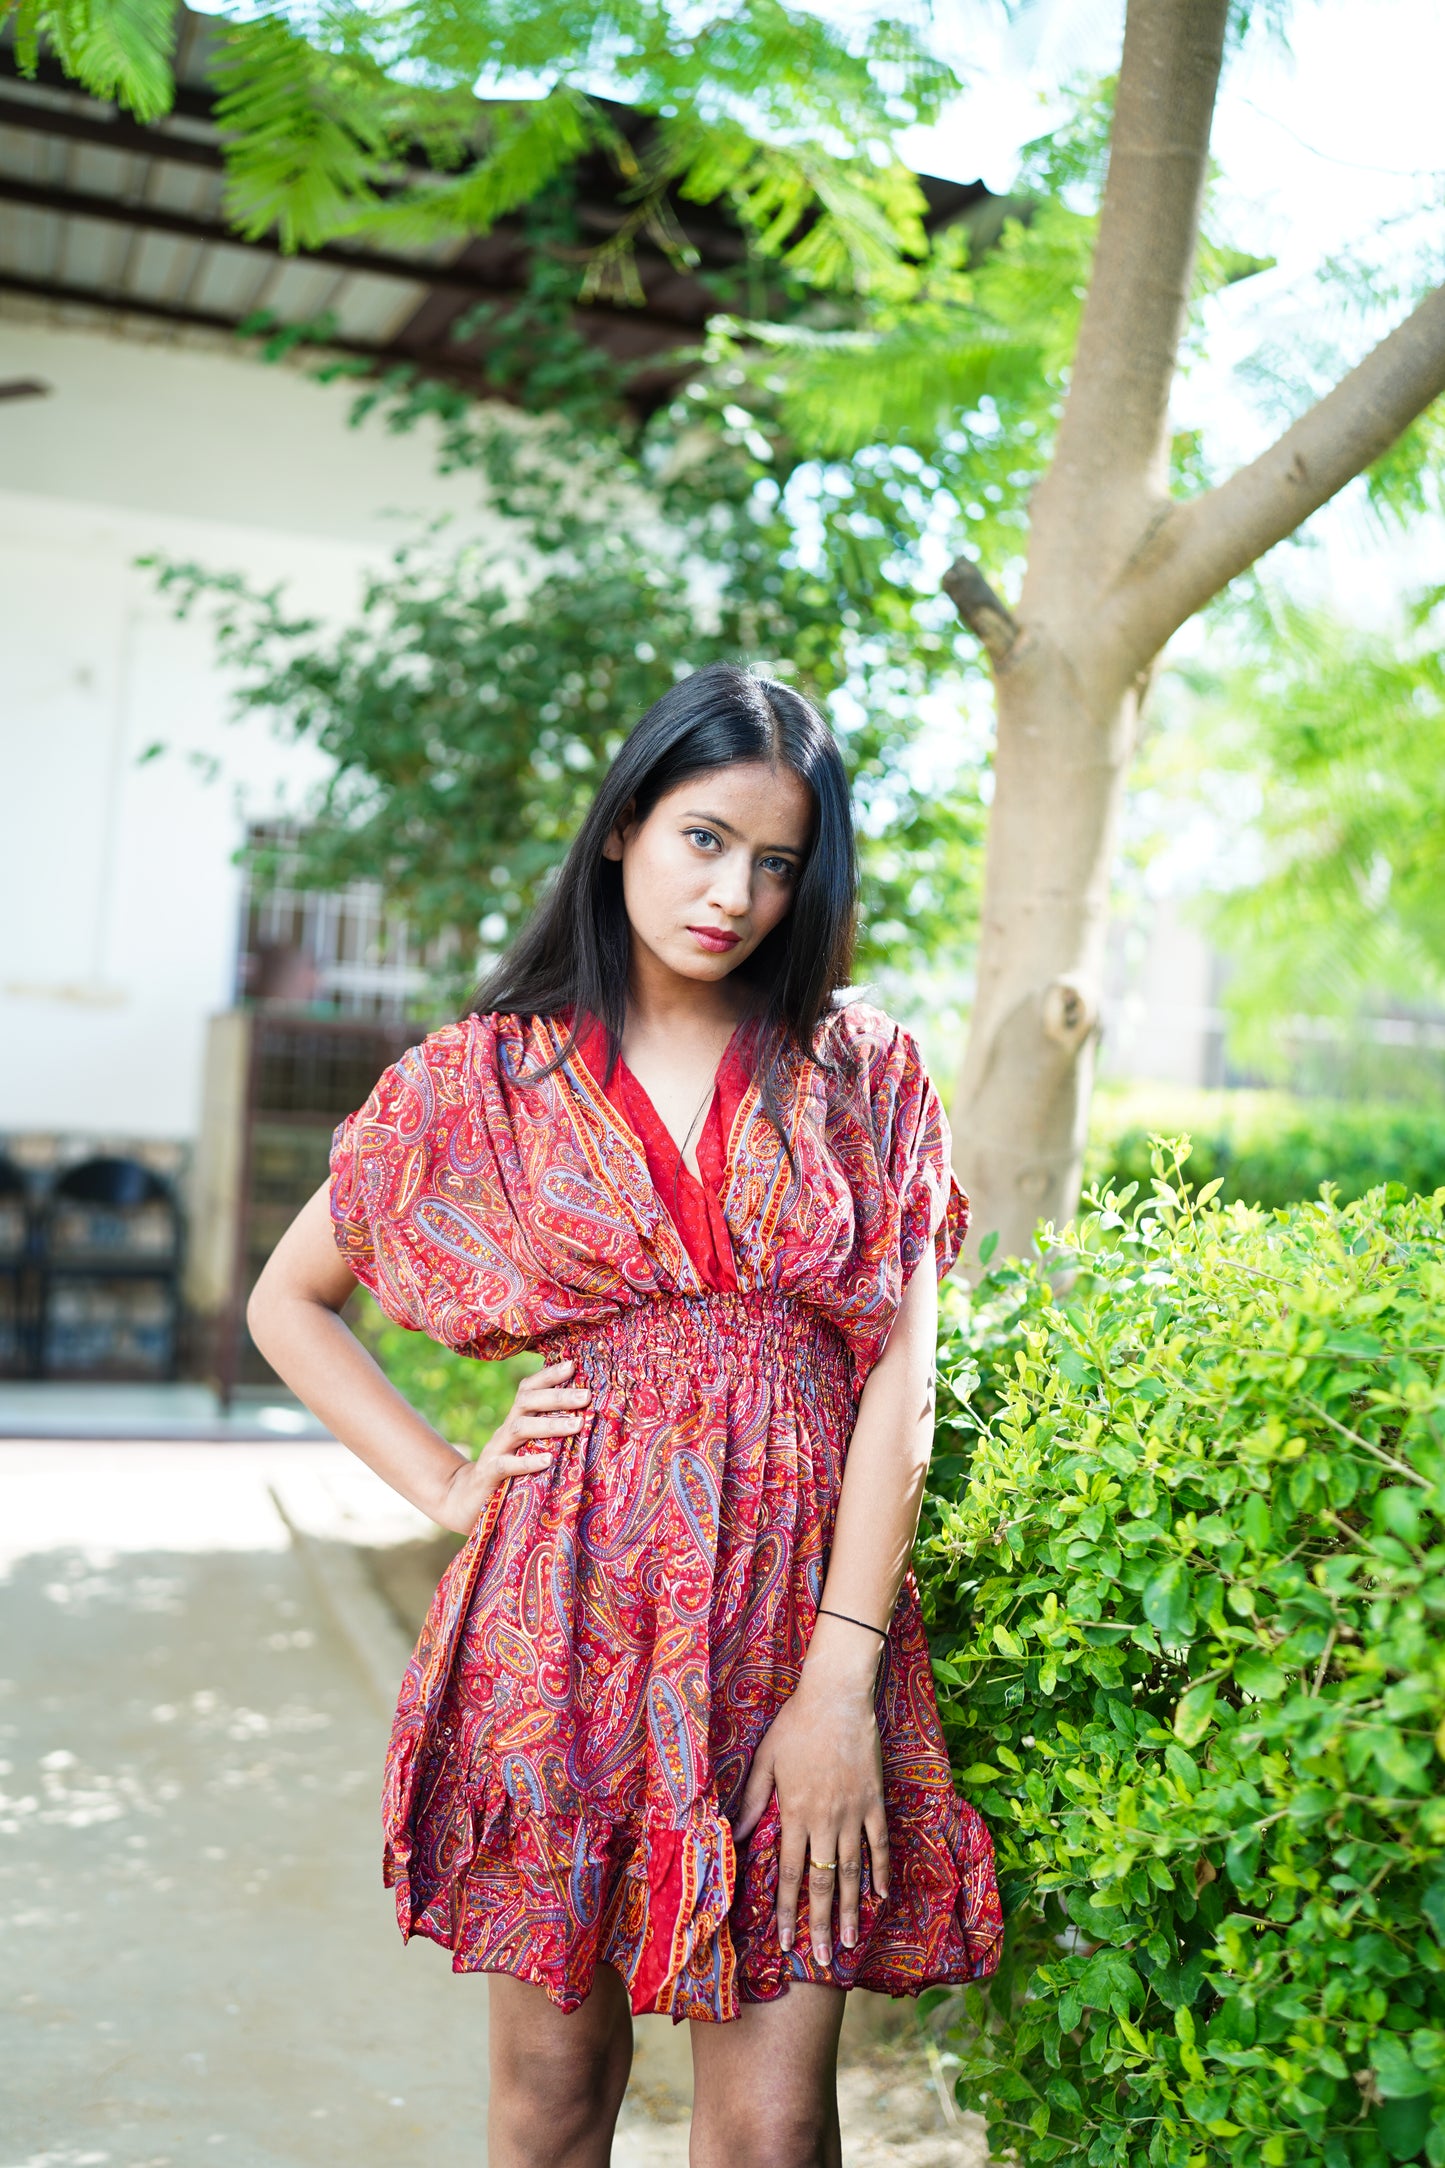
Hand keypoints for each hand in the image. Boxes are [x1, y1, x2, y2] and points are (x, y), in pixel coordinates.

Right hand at [434, 1359, 590, 1534]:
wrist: (467, 1500)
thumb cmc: (510, 1471)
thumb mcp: (527, 1448)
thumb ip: (547, 1433)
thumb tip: (586, 1418)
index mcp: (516, 1420)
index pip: (529, 1389)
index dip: (548, 1375)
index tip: (572, 1364)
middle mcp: (506, 1430)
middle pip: (527, 1402)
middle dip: (557, 1396)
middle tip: (585, 1396)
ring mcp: (496, 1450)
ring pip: (520, 1428)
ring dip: (550, 1425)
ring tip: (577, 1425)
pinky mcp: (490, 1474)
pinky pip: (507, 1464)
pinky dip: (527, 1461)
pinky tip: (547, 1461)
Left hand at [731, 1668, 888, 1966]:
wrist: (837, 1697)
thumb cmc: (796, 1724)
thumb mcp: (765, 1760)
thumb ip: (754, 1800)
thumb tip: (737, 1833)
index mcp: (795, 1813)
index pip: (791, 1873)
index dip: (788, 1911)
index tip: (786, 1942)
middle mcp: (825, 1820)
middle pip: (823, 1882)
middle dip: (820, 1924)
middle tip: (820, 1959)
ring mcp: (853, 1813)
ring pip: (852, 1870)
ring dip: (850, 1908)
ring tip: (848, 1940)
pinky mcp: (875, 1800)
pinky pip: (879, 1842)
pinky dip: (881, 1870)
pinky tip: (881, 1895)